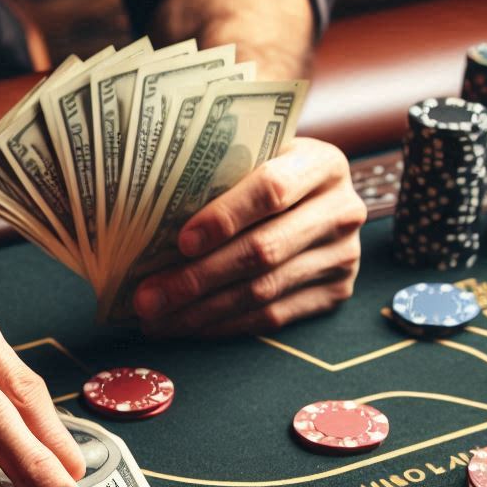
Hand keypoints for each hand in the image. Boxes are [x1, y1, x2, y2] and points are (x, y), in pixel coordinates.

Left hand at [133, 138, 366, 336]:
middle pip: (263, 251)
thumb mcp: (251, 159)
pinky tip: (188, 326)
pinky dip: (224, 325)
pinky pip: (272, 318)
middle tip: (147, 298)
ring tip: (156, 319)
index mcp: (321, 164)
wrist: (314, 201)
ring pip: (263, 292)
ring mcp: (343, 256)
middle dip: (196, 279)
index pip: (272, 190)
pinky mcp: (336, 294)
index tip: (181, 242)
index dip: (225, 217)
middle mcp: (341, 210)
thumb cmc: (263, 175)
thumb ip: (216, 177)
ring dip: (201, 311)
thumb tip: (143, 218)